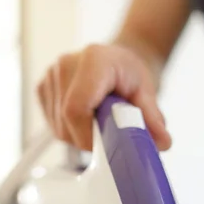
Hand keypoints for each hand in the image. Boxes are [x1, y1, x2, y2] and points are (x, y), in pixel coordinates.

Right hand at [37, 43, 171, 150]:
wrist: (116, 59)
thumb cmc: (130, 73)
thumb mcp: (147, 91)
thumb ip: (151, 117)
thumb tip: (161, 142)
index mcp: (93, 60)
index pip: (76, 109)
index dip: (89, 135)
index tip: (106, 144)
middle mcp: (65, 65)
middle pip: (66, 123)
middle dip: (88, 138)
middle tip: (109, 132)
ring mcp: (50, 76)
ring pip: (59, 128)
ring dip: (79, 135)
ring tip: (98, 120)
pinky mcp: (42, 88)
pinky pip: (52, 125)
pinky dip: (69, 130)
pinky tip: (85, 117)